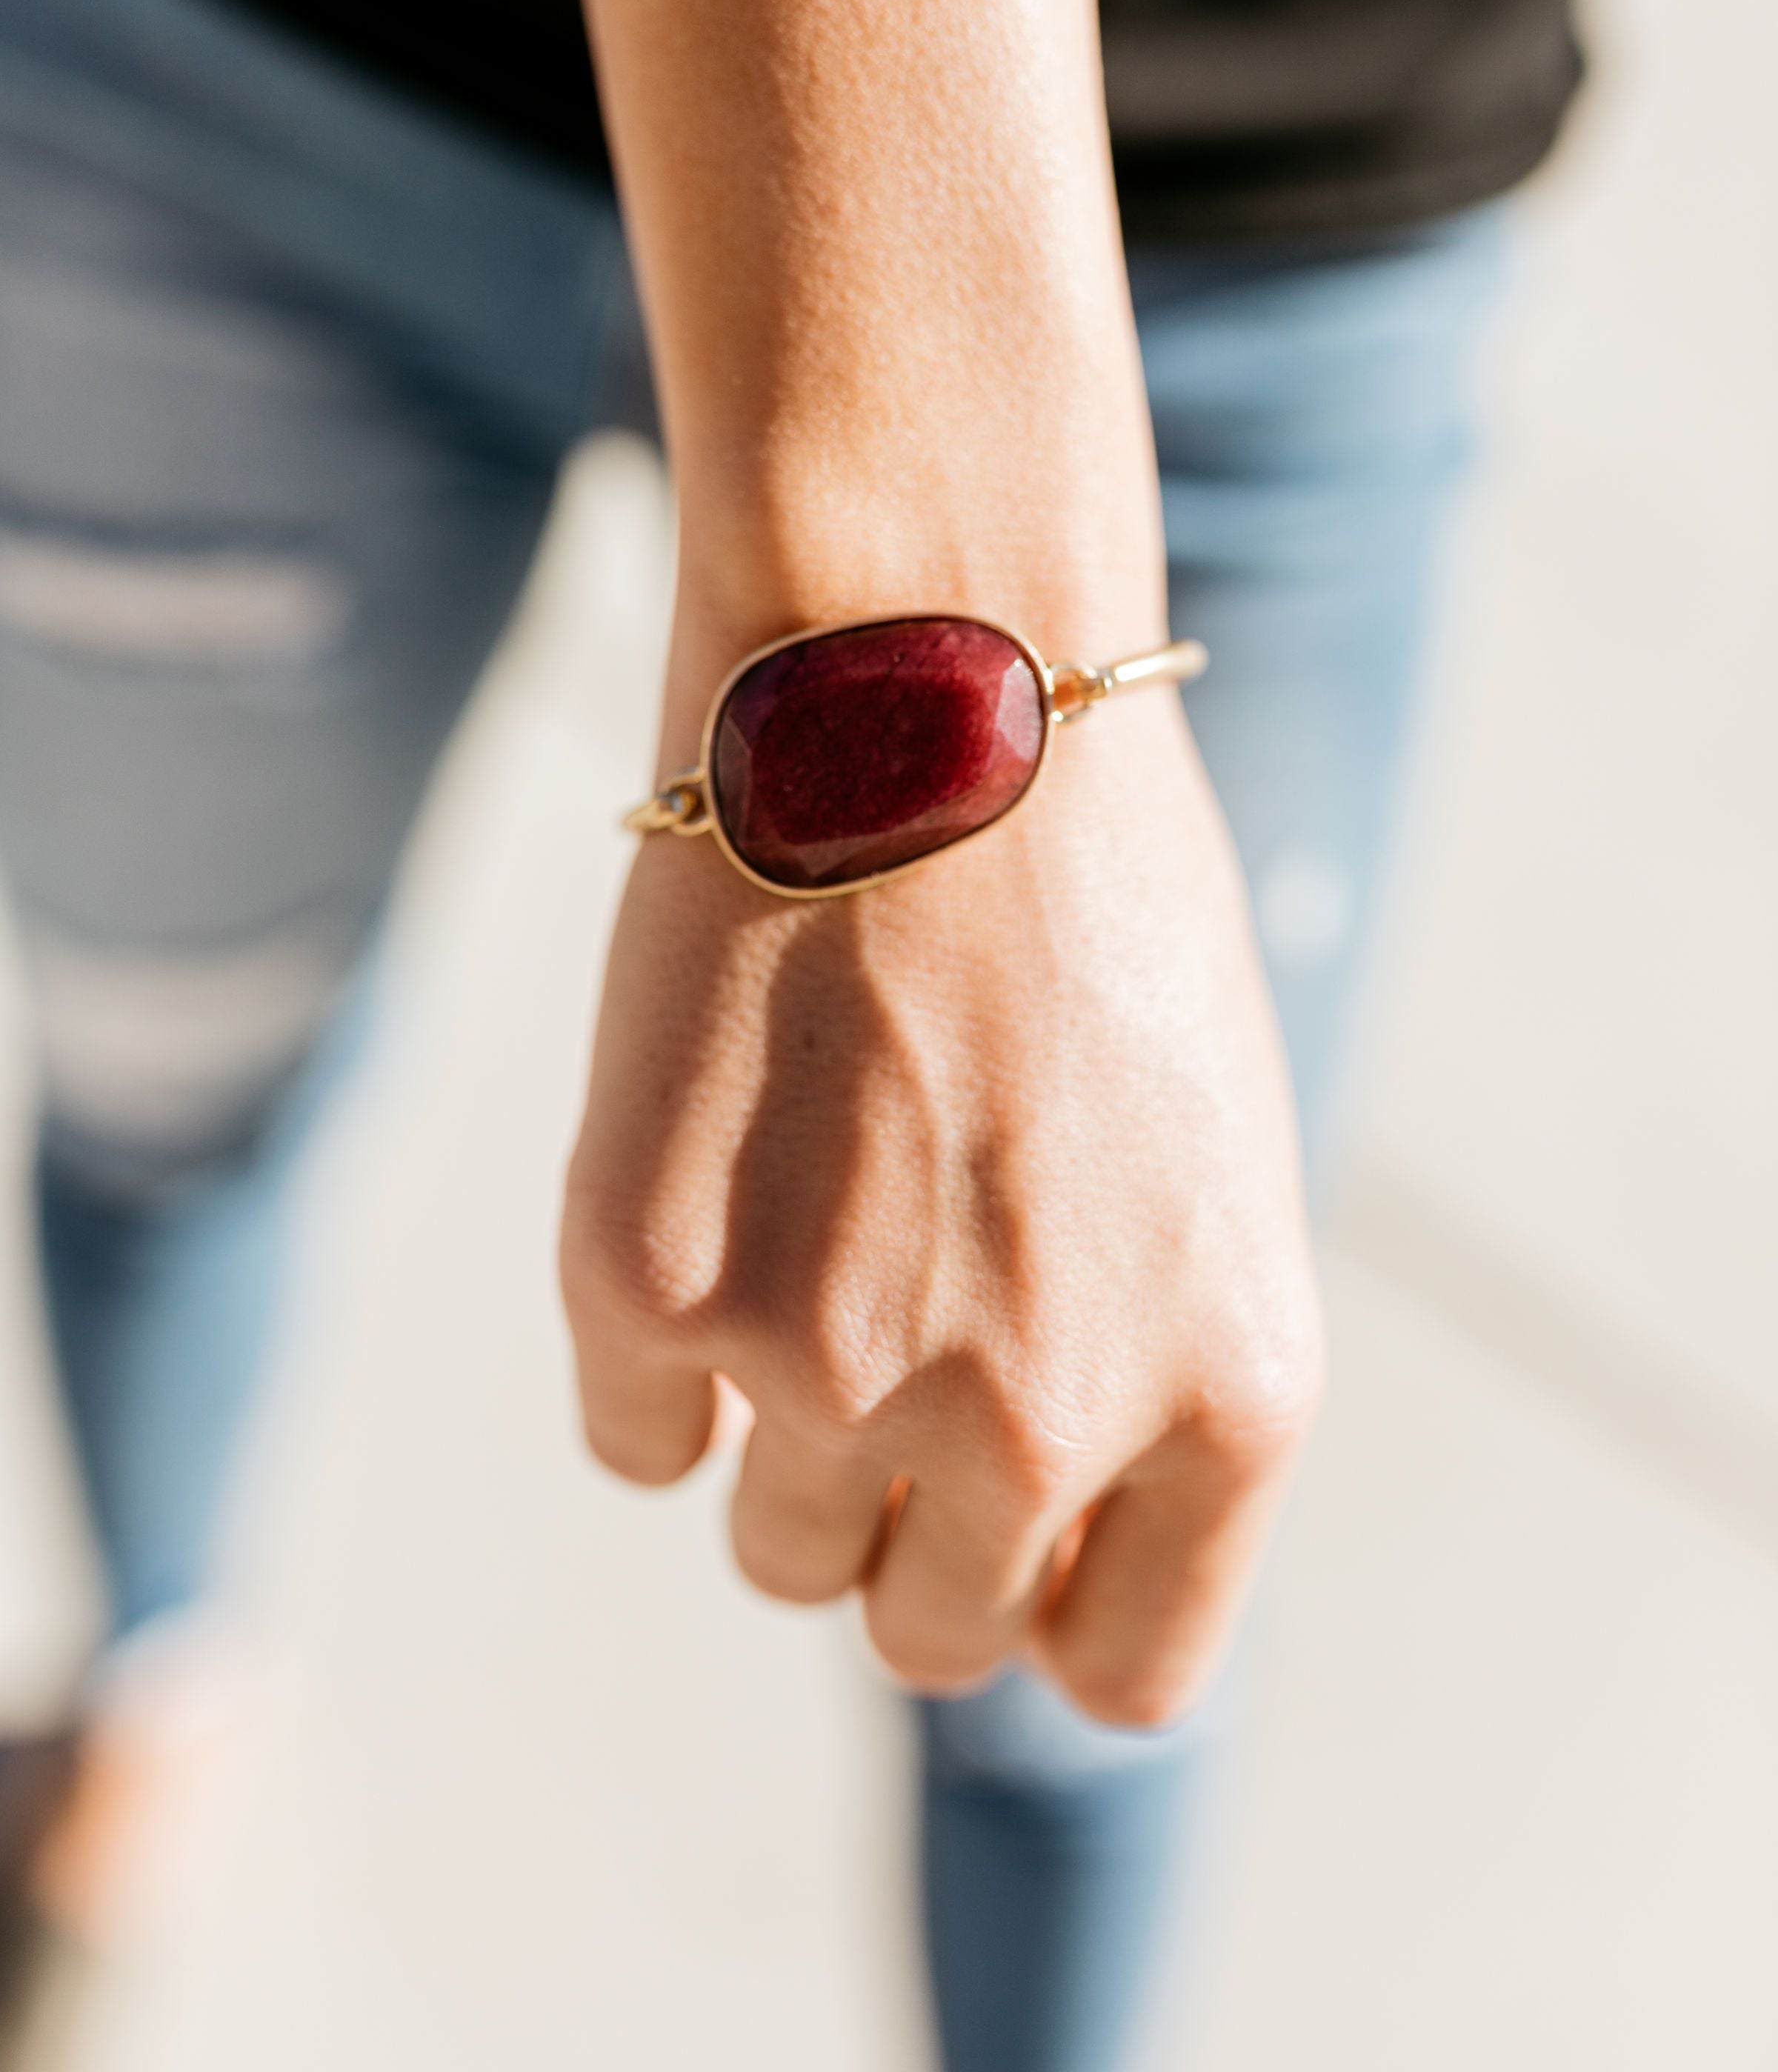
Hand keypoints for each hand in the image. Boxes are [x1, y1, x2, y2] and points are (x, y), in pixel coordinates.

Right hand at [560, 640, 1321, 1726]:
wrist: (921, 685)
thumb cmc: (1088, 891)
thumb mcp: (1207, 1153)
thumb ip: (1153, 1366)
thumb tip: (1041, 1511)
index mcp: (1230, 1392)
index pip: (1123, 1671)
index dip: (1053, 1596)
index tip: (1009, 1522)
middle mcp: (1042, 1421)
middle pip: (927, 1632)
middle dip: (905, 1526)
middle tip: (885, 1350)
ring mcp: (831, 1372)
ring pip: (773, 1549)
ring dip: (779, 1436)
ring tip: (805, 1228)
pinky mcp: (648, 1290)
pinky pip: (634, 1437)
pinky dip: (658, 1353)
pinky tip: (708, 1185)